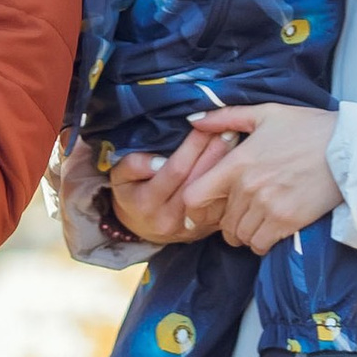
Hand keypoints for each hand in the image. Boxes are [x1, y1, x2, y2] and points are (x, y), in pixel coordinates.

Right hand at [106, 121, 242, 246]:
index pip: (175, 170)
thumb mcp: (120, 177)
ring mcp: (188, 228)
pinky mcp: (204, 231)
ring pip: (212, 193)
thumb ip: (133, 165)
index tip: (205, 126)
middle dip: (214, 152)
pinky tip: (236, 165)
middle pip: (198, 180)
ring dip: (225, 166)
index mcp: (146, 202)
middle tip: (229, 129)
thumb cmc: (131, 194)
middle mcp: (168, 218)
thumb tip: (158, 161)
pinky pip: (221, 206)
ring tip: (236, 142)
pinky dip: (230, 184)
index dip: (192, 147)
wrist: (140, 228)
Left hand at [183, 103, 343, 253]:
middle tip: (241, 214)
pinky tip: (270, 230)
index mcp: (237, 162)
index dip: (193, 207)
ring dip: (244, 233)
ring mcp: (267, 207)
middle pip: (221, 222)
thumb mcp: (266, 113)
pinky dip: (261, 242)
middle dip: (228, 221)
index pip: (195, 196)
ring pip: (240, 236)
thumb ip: (226, 117)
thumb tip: (194, 120)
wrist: (349, 149)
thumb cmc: (308, 128)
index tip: (203, 209)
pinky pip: (260, 245)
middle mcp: (248, 188)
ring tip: (257, 222)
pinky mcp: (287, 222)